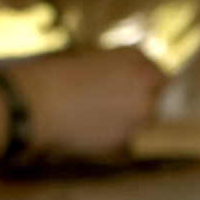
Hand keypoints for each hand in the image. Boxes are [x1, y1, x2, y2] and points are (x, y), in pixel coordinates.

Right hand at [3, 47, 166, 156]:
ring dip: (124, 120)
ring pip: (139, 121)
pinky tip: (86, 128)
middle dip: (137, 102)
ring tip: (95, 117)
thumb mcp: (91, 60)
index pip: (158, 75)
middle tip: (110, 104)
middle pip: (154, 99)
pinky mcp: (124, 139)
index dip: (142, 83)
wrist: (40, 103)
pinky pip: (122, 137)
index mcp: (136, 59)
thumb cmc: (56, 74)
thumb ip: (115, 71)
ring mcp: (138, 116)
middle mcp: (145, 87)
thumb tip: (119, 83)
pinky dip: (110, 134)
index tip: (127, 88)